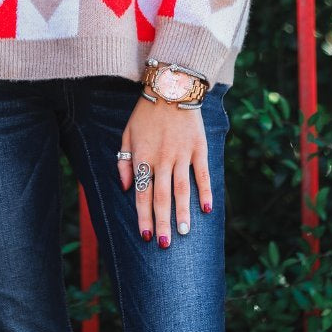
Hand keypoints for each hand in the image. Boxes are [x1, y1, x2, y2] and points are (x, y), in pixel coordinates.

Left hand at [117, 94, 212, 247]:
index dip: (144, 216)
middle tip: (166, 244)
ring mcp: (182, 153)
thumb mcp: (127, 133)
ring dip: (183, 212)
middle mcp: (162, 158)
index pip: (143, 193)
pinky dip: (206, 191)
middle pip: (162, 196)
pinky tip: (207, 208)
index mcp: (143, 156)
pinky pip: (202, 173)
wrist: (170, 87)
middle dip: (163, 222)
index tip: (146, 236)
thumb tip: (127, 189)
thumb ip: (124, 162)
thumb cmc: (146, 112)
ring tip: (185, 232)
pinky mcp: (198, 147)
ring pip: (182, 189)